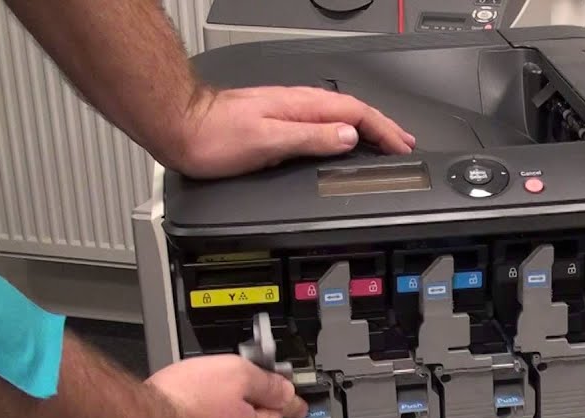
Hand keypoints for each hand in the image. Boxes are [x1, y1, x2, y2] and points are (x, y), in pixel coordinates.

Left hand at [178, 86, 416, 177]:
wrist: (181, 127)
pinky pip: (323, 124)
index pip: (355, 114)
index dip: (383, 130)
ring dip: (365, 129)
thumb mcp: (268, 141)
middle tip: (404, 142)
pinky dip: (342, 132)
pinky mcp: (277, 122)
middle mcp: (296, 105)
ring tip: (383, 140)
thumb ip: (310, 138)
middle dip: (382, 127)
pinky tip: (343, 140)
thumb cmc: (214, 137)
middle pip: (351, 112)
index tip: (401, 146)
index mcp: (301, 106)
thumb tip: (348, 137)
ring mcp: (287, 112)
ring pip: (338, 117)